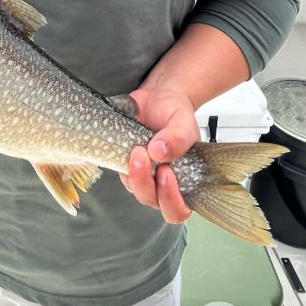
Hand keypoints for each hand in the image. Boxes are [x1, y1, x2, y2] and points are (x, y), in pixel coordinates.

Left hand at [118, 77, 200, 223]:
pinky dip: (121, 161)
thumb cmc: (176, 111)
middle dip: (145, 182)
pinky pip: (119, 170)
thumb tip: (159, 152)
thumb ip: (178, 137)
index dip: (170, 200)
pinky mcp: (126, 163)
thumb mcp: (184, 121)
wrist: (159, 95)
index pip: (178, 210)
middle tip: (144, 155)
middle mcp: (163, 182)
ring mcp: (144, 174)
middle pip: (151, 200)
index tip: (166, 172)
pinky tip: (127, 144)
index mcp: (185, 179)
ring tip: (137, 148)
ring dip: (132, 172)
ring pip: (134, 188)